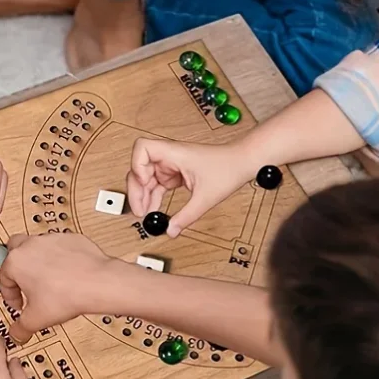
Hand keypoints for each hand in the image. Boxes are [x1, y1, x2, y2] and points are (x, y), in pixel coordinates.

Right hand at [0, 233, 114, 342]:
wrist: (96, 282)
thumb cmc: (65, 296)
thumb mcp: (36, 319)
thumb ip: (21, 328)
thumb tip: (17, 334)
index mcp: (16, 261)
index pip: (4, 278)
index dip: (10, 296)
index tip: (20, 305)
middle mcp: (31, 245)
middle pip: (14, 249)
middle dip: (16, 265)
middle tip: (23, 281)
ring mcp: (51, 238)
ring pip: (37, 245)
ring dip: (38, 260)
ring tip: (48, 280)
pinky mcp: (69, 237)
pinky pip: (59, 246)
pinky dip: (59, 257)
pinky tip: (66, 273)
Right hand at [126, 138, 249, 237]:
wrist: (242, 162)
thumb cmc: (228, 168)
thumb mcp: (205, 197)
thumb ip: (186, 216)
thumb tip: (171, 230)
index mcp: (174, 153)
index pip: (142, 148)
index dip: (137, 165)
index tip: (144, 183)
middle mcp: (169, 156)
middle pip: (139, 168)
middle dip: (136, 190)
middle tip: (139, 210)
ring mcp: (171, 164)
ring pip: (146, 178)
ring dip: (143, 196)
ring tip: (145, 214)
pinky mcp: (175, 172)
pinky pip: (157, 184)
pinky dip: (153, 196)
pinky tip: (153, 209)